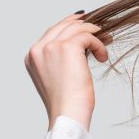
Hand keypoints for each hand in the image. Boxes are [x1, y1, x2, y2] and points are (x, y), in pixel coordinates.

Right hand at [24, 12, 108, 131]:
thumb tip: (82, 44)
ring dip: (94, 35)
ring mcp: (51, 47)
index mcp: (32, 56)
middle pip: (64, 25)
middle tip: (102, 33)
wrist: (67, 113)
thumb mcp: (57, 76)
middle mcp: (38, 49)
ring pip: (77, 28)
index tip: (87, 25)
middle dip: (85, 26)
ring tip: (105, 45)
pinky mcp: (67, 48)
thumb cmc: (66, 102)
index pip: (53, 31)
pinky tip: (103, 57)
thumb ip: (61, 58)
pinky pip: (88, 37)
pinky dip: (99, 45)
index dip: (71, 24)